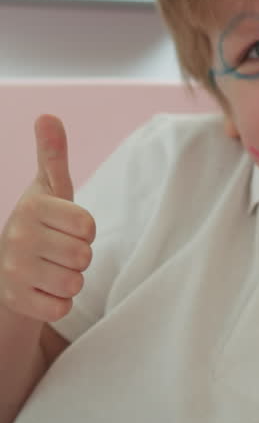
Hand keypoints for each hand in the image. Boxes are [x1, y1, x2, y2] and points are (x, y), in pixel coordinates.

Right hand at [0, 115, 95, 321]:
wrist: (7, 266)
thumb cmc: (40, 222)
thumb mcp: (49, 187)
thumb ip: (53, 153)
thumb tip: (47, 115)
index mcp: (31, 206)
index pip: (87, 225)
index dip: (85, 230)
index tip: (68, 228)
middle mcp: (18, 237)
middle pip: (83, 255)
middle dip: (79, 256)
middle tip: (59, 250)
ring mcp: (14, 272)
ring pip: (74, 283)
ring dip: (71, 279)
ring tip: (52, 269)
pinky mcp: (17, 301)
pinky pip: (61, 307)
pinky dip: (59, 302)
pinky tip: (44, 289)